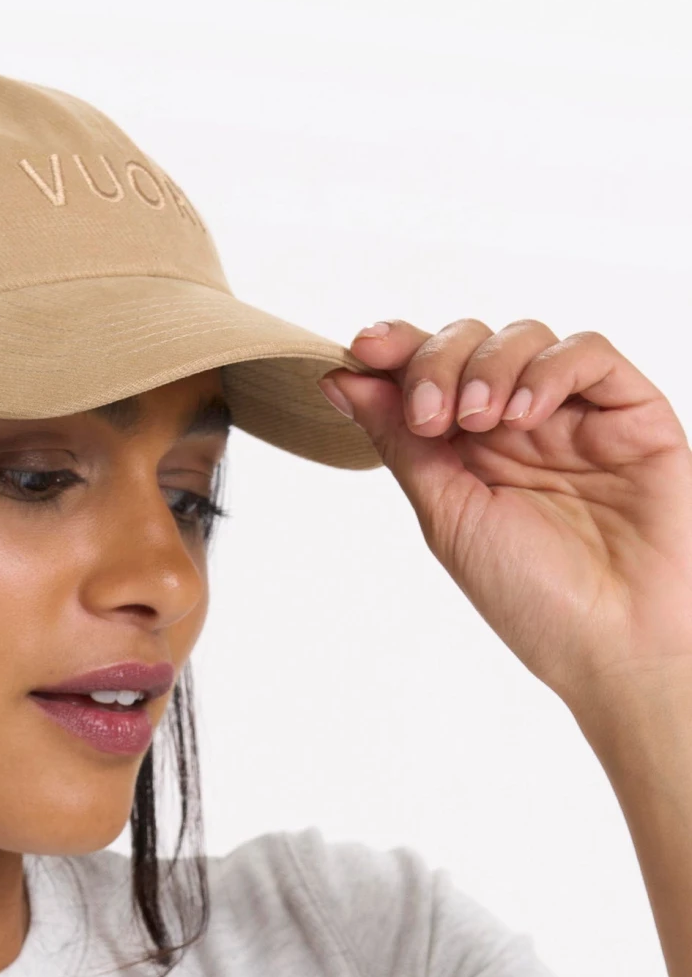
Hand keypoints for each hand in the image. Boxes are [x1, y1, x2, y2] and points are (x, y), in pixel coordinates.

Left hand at [322, 321, 691, 723]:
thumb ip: (401, 445)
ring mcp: (574, 416)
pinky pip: (589, 352)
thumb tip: (343, 382)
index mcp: (468, 453)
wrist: (614, 640)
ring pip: (524, 336)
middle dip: (437, 362)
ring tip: (480, 422)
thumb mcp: (447, 517)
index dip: (394, 350)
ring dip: (488, 367)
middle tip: (430, 415)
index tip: (359, 351)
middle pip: (469, 343)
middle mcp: (518, 427)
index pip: (426, 375)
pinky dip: (549, 369)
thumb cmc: (533, 598)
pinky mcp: (632, 414)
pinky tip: (526, 414)